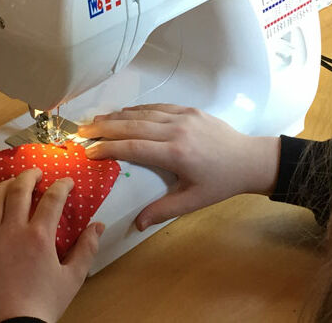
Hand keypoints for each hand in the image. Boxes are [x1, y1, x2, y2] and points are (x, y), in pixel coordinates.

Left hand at [0, 169, 104, 322]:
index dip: (61, 185)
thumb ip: (86, 249)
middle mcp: (13, 230)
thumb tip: (98, 226)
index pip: (52, 199)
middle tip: (35, 172)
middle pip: (19, 191)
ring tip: (10, 181)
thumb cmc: (44, 304)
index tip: (66, 182)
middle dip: (29, 176)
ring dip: (2, 185)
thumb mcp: (72, 278)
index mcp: (40, 236)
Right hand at [77, 104, 280, 229]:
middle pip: (131, 126)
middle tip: (81, 131)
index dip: (108, 148)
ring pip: (142, 113)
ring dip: (116, 116)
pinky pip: (157, 107)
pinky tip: (123, 113)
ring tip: (95, 120)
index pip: (133, 147)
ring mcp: (183, 117)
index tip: (88, 151)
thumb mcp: (193, 202)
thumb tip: (135, 224)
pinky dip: (137, 110)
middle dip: (103, 128)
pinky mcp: (190, 110)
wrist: (250, 160)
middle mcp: (176, 130)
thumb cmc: (221, 183)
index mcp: (176, 153)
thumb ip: (163, 210)